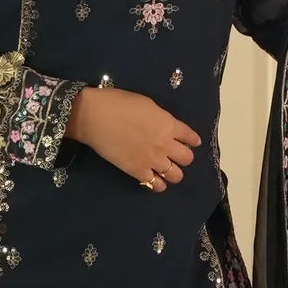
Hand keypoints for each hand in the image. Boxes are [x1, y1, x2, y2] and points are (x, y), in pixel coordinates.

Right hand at [68, 85, 200, 188]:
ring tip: (166, 168)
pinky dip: (159, 184)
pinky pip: (156, 185)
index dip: (192, 140)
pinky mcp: (137, 172)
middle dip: (184, 156)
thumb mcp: (147, 104)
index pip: (190, 137)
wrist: (94, 116)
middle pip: (187, 158)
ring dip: (174, 172)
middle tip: (175, 154)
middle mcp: (165, 144)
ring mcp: (152, 160)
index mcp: (168, 124)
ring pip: (176, 175)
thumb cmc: (118, 103)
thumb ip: (161, 119)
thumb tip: (164, 127)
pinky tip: (155, 179)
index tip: (191, 142)